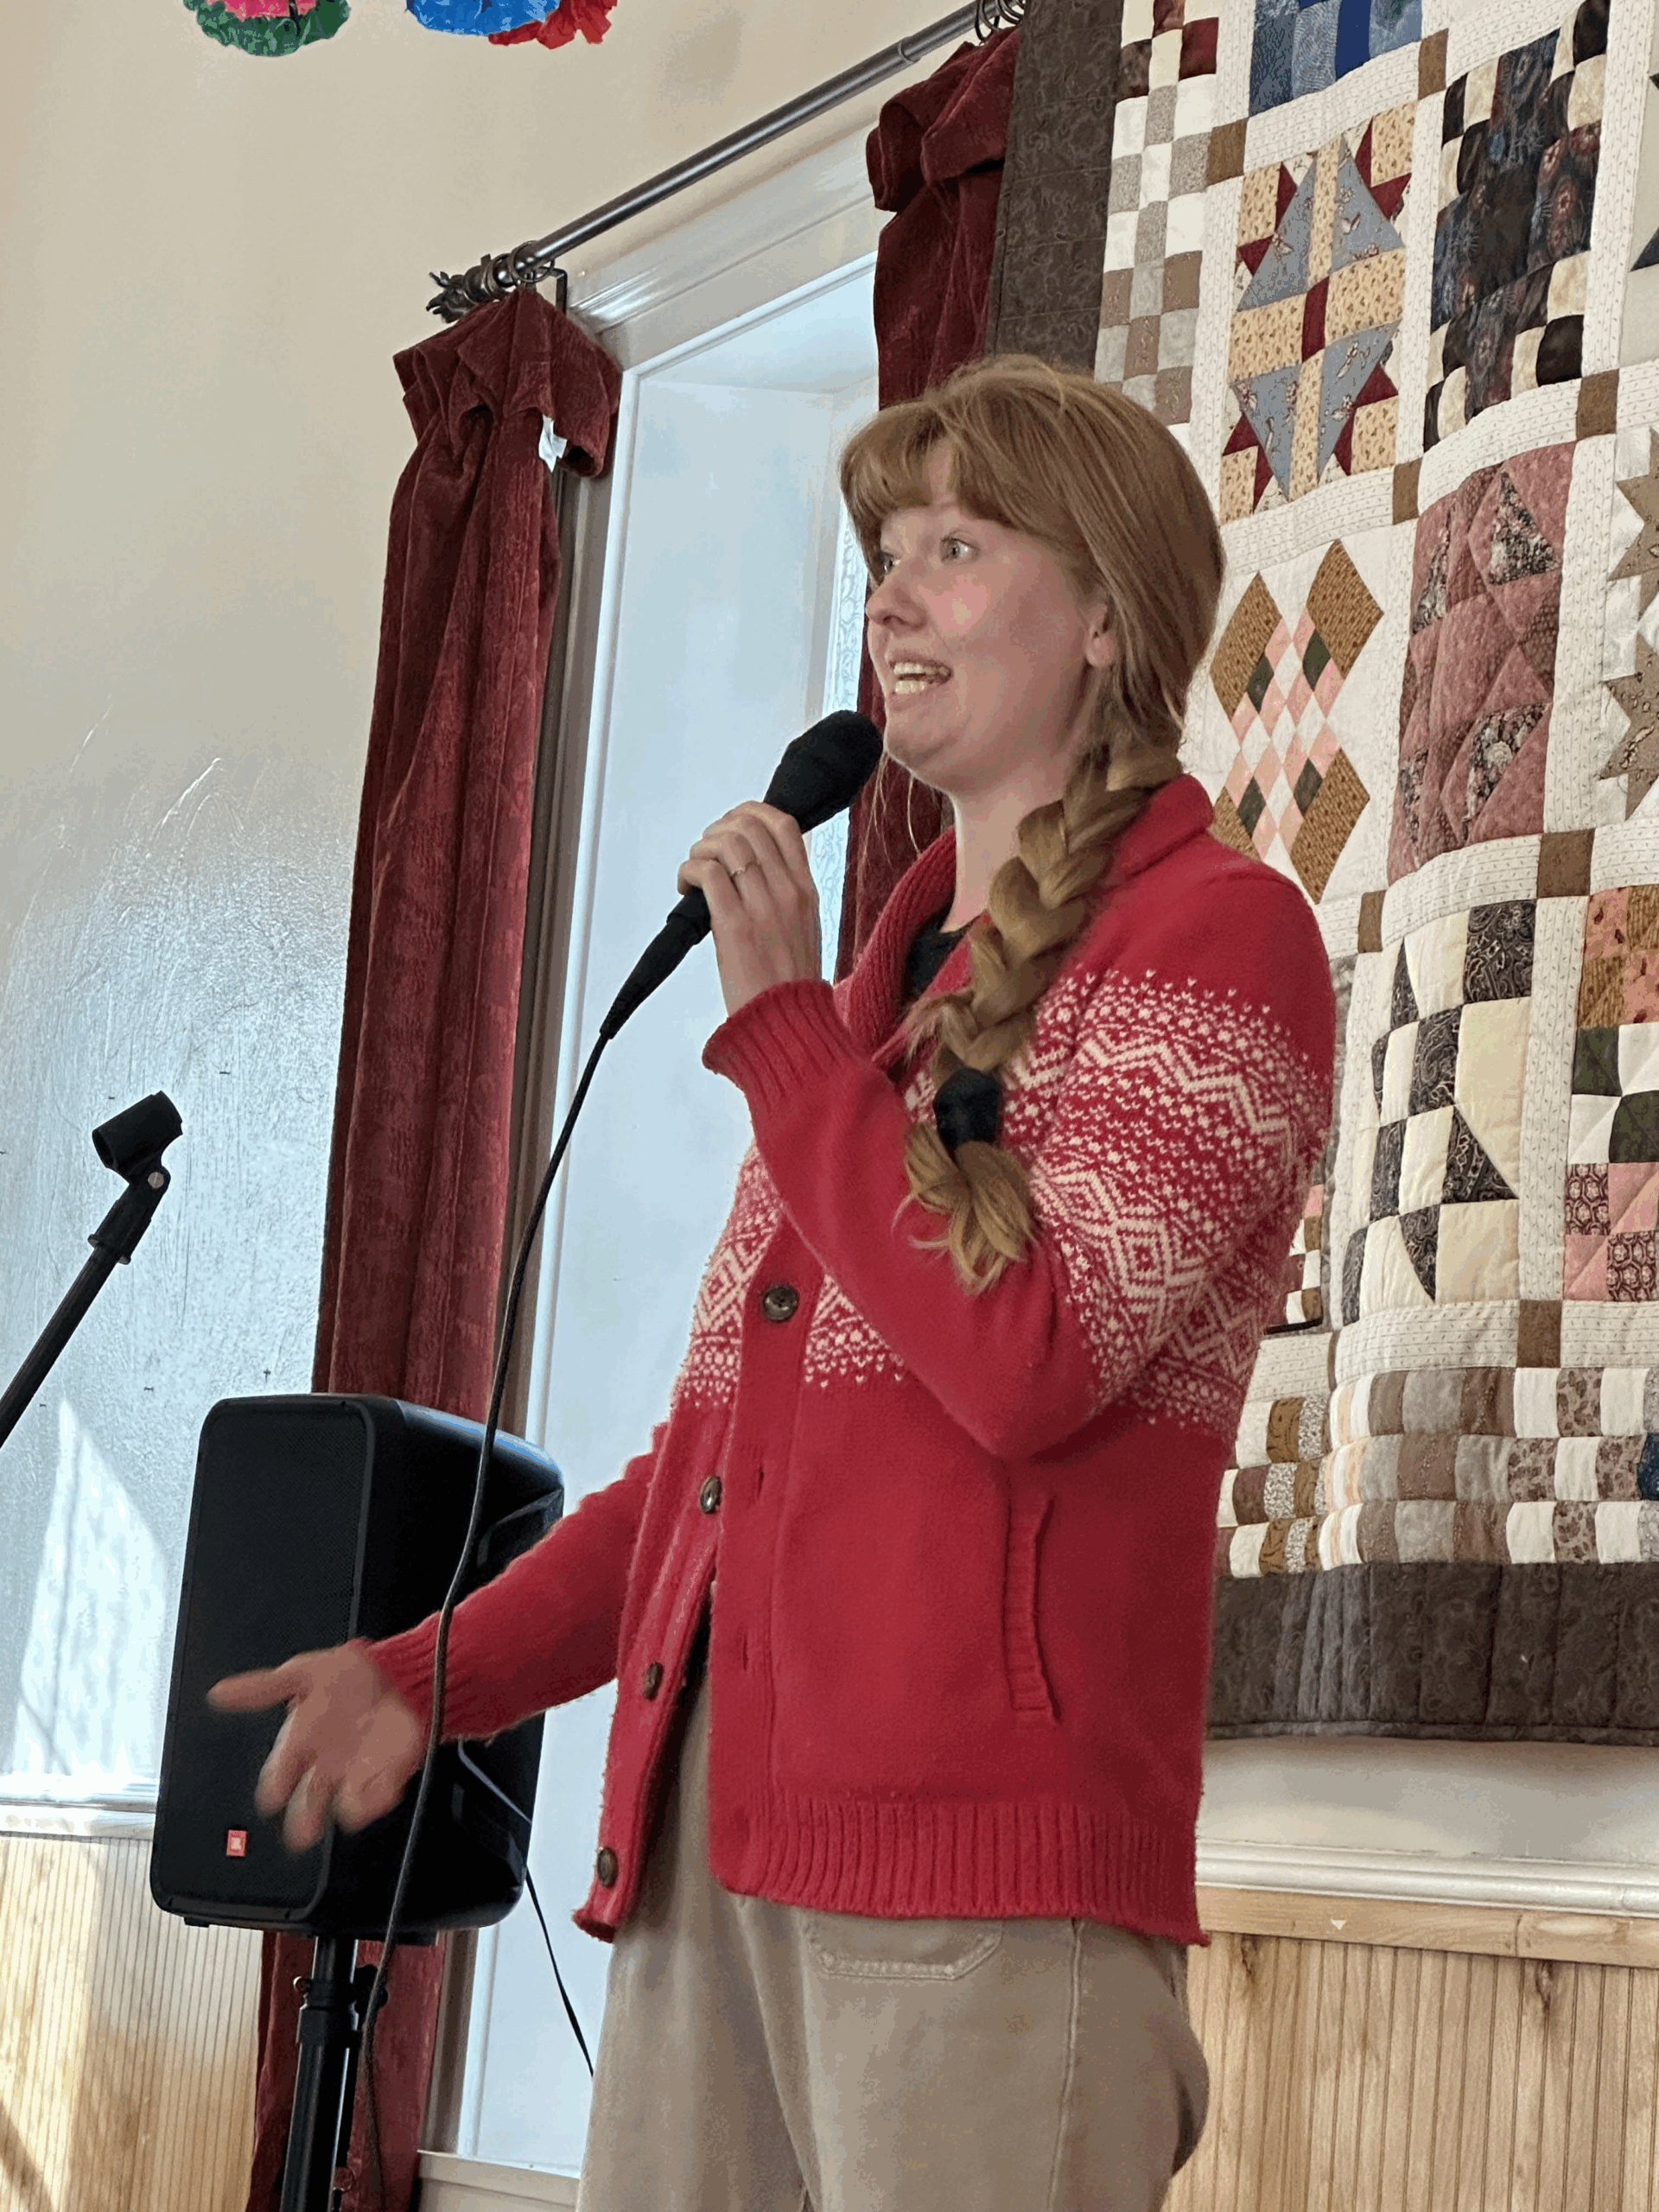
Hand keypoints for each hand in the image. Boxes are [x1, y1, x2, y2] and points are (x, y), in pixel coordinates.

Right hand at [208, 1645, 426, 1853]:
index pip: (278, 1775)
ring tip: (347, 1809)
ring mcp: (356, 1772)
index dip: (274, 1786)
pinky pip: (382, 1793)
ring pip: (345, 1803)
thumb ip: (262, 1687)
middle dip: (304, 1820)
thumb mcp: (302, 1674)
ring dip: (347, 1808)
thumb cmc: (344, 1676)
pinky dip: (381, 1796)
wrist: (392, 1671)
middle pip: (308, 1803)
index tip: (270, 1798)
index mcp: (300, 1746)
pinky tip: (381, 1793)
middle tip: (300, 1834)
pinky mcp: (387, 1772)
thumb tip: (218, 1693)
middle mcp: (325, 1766)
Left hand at [676, 801, 822, 1017]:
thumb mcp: (803, 929)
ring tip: (694, 872)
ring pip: (727, 844)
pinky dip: (689, 870)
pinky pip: (707, 873)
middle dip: (718, 830)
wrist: (788, 1023)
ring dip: (700, 849)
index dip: (751, 813)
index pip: (785, 825)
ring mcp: (763, 906)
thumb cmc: (789, 985)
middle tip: (705, 851)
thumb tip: (751, 871)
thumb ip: (784, 896)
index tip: (731, 825)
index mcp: (807, 890)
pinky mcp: (734, 925)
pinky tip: (686, 886)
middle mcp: (788, 892)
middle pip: (751, 826)